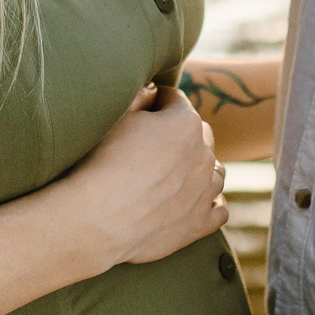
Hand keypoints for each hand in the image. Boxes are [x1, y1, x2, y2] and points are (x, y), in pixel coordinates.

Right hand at [60, 83, 227, 269]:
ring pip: (214, 171)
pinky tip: (192, 202)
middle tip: (154, 143)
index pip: (175, 100)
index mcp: (184, 122)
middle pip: (199, 133)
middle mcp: (203, 154)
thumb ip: (139, 97)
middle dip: (182, 133)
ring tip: (174, 174)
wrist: (96, 220)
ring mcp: (205, 191)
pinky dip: (208, 203)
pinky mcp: (200, 223)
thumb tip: (151, 91)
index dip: (156, 102)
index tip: (143, 110)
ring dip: (198, 167)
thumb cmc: (101, 164)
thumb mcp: (115, 117)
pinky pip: (219, 209)